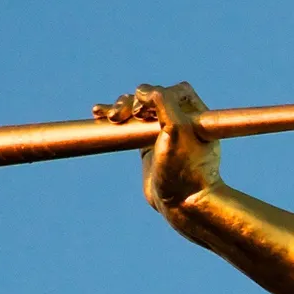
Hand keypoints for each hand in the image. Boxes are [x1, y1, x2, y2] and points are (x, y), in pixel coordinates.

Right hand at [102, 81, 222, 218]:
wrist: (183, 204)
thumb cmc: (185, 169)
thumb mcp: (177, 131)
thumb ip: (163, 103)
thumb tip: (142, 90)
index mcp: (195, 115)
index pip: (175, 91)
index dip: (156, 94)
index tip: (144, 111)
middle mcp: (180, 121)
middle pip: (152, 98)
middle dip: (133, 103)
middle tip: (120, 117)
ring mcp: (162, 133)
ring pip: (139, 110)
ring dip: (120, 107)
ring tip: (105, 113)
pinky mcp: (147, 145)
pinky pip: (131, 125)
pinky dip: (116, 119)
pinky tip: (98, 113)